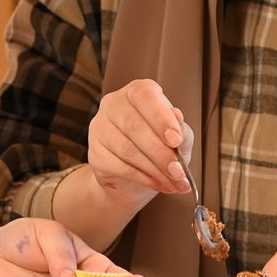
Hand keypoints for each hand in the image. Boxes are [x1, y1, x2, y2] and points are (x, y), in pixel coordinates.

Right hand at [86, 78, 192, 206]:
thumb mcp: (179, 137)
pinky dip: (143, 178)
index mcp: (137, 92)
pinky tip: (158, 184)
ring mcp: (100, 128)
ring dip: (155, 170)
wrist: (135, 175)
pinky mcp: (95, 153)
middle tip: (179, 172)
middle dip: (161, 153)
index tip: (176, 140)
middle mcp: (114, 104)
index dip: (161, 118)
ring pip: (127, 149)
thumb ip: (181, 129)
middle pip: (134, 126)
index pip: (144, 96)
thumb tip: (178, 119)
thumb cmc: (160, 146)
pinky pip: (119, 167)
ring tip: (174, 182)